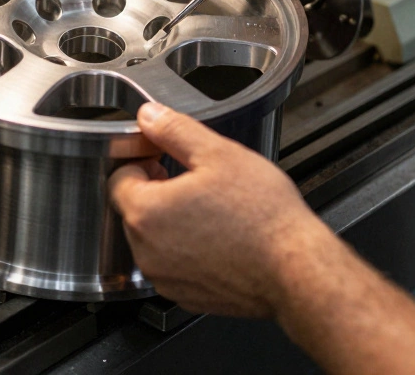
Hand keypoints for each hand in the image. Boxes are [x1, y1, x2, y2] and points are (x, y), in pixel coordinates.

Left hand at [108, 102, 332, 317]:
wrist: (296, 269)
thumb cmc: (263, 217)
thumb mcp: (218, 154)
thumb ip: (175, 130)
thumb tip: (150, 116)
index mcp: (146, 212)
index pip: (118, 178)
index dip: (141, 162)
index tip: (163, 159)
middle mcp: (146, 252)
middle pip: (134, 210)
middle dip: (156, 191)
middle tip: (193, 181)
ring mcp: (165, 279)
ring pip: (154, 239)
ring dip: (171, 221)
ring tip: (210, 209)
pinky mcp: (185, 297)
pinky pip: (173, 265)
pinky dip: (187, 250)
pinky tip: (218, 236)